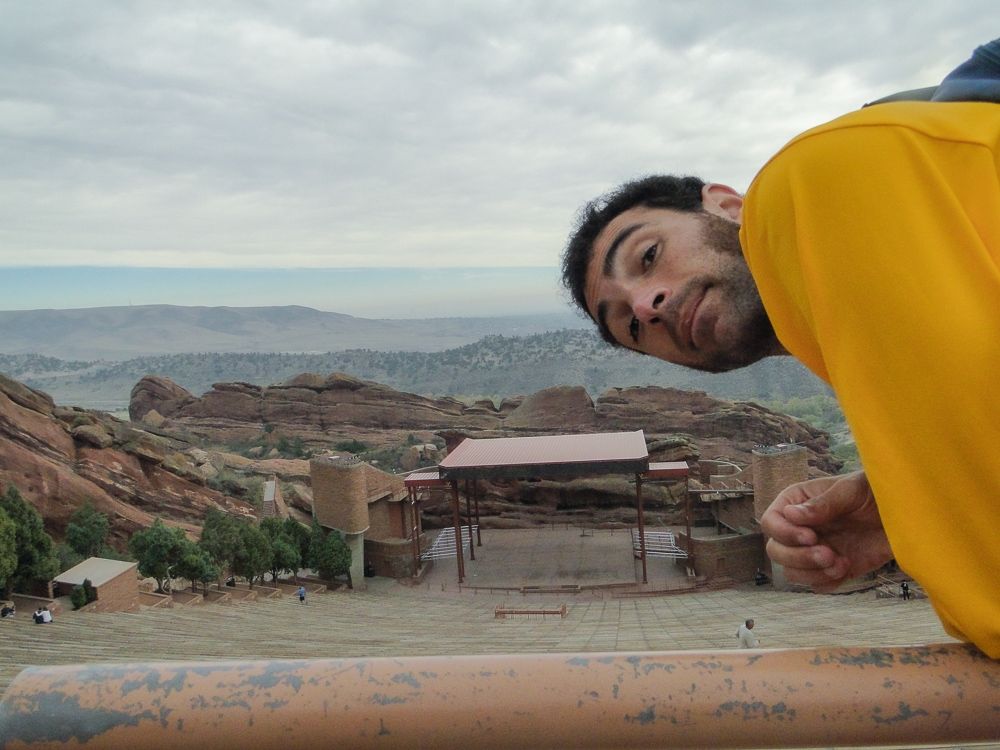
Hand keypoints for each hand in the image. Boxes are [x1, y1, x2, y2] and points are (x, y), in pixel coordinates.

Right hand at [760, 471, 891, 590]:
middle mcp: (799, 528)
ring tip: (840, 563)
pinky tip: (847, 567)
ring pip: (791, 572)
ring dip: (812, 572)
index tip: (811, 536)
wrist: (906, 515)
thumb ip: (823, 503)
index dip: (785, 533)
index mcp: (796, 502)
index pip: (771, 521)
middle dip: (799, 557)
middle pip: (775, 551)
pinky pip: (816, 585)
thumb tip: (791, 514)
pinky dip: (828, 582)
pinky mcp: (830, 569)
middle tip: (828, 554)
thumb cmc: (877, 492)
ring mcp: (813, 550)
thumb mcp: (851, 491)